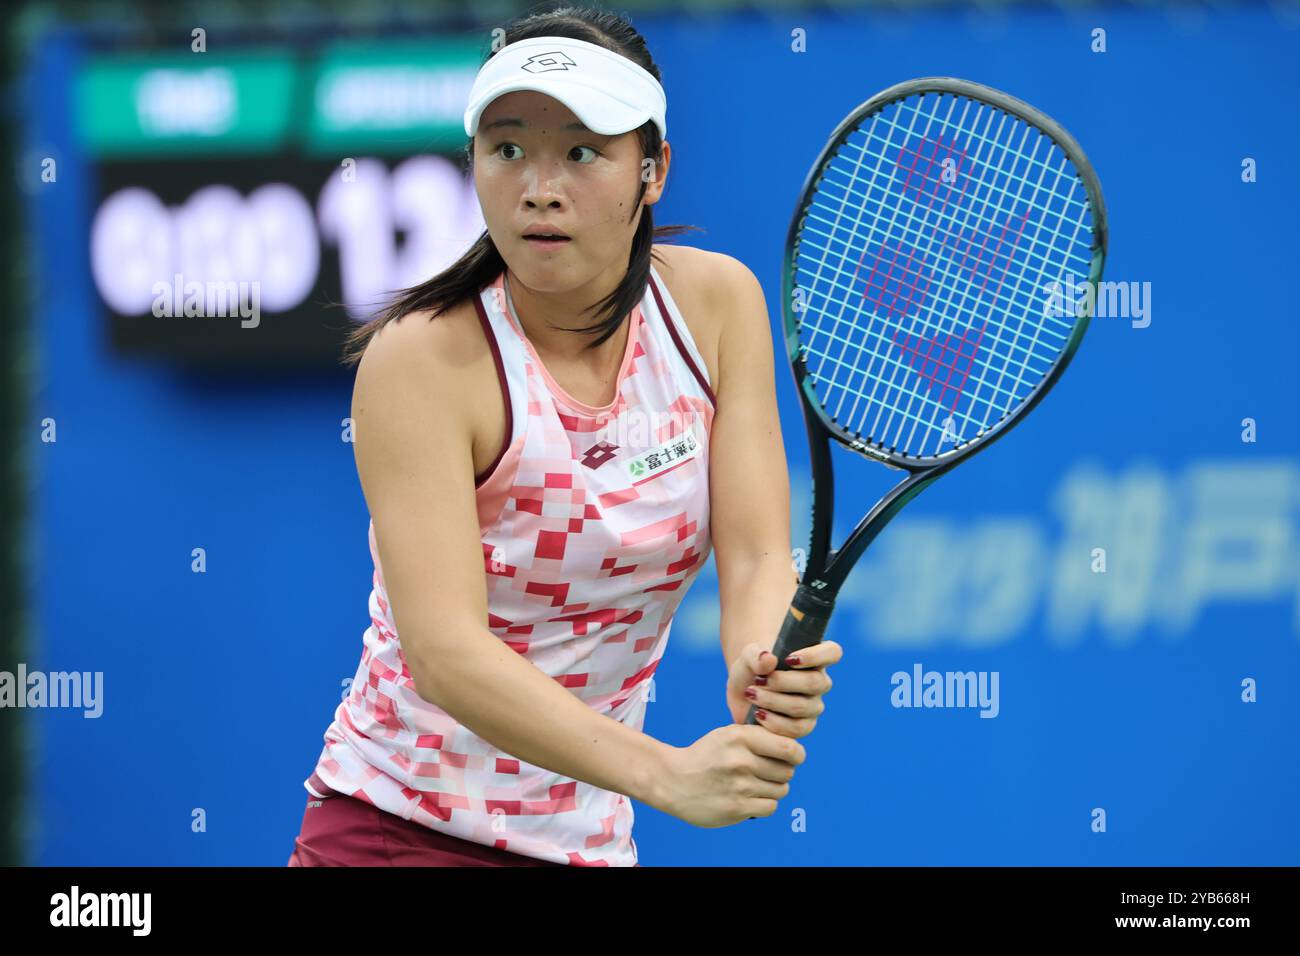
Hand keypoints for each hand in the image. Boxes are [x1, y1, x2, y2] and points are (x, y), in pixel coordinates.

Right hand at [655, 724, 804, 827]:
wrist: (672, 780)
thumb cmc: (706, 756)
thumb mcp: (728, 735)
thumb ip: (759, 737)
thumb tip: (794, 749)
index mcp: (741, 737)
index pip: (789, 748)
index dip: (796, 754)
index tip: (792, 757)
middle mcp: (741, 760)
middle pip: (787, 771)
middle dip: (780, 772)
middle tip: (764, 772)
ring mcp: (739, 785)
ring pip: (781, 790)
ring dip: (772, 789)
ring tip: (753, 785)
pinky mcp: (737, 808)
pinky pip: (770, 807)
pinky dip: (763, 804)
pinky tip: (749, 797)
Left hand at [726, 640, 842, 737]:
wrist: (741, 694)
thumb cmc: (751, 669)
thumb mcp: (748, 656)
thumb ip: (756, 655)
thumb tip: (769, 660)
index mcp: (814, 658)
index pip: (832, 652)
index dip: (816, 655)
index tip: (789, 659)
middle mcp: (819, 682)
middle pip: (815, 682)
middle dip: (783, 682)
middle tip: (759, 680)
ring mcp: (813, 705)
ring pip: (802, 706)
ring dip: (774, 701)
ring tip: (752, 694)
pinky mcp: (804, 726)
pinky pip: (796, 728)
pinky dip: (774, 722)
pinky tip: (758, 713)